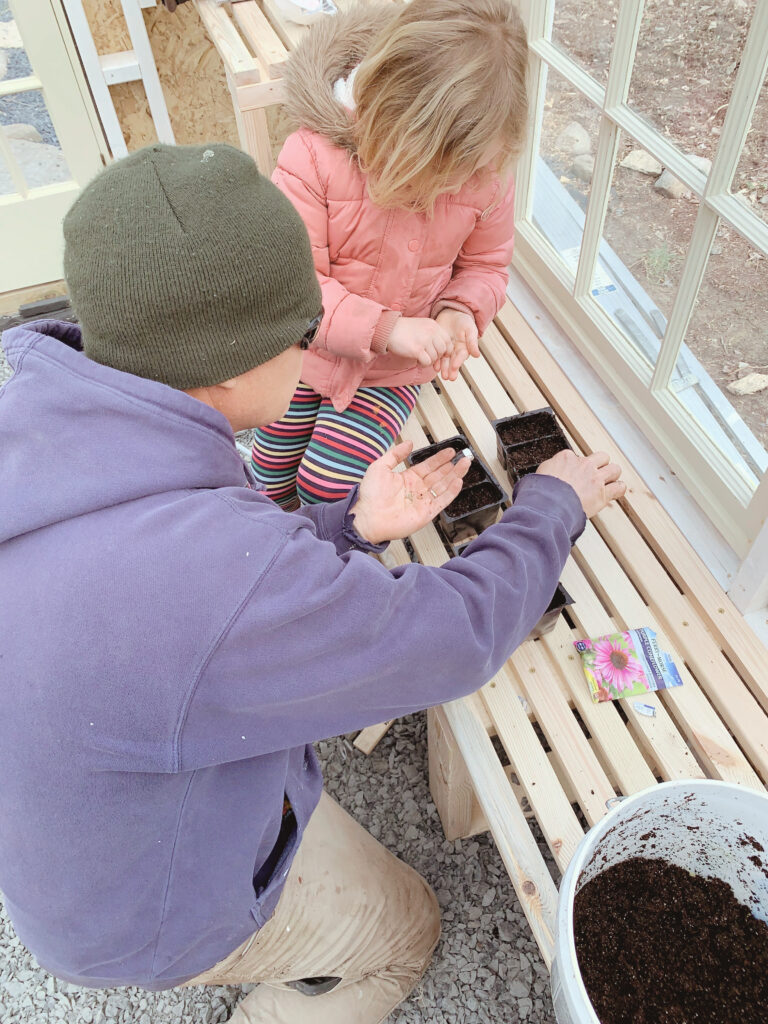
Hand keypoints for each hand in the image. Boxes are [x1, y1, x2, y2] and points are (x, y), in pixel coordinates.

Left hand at [350, 441, 471, 544]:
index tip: (450, 451)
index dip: (439, 458)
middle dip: (452, 466)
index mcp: (407, 479)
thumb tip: (409, 443)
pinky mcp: (426, 513)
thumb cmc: (369, 495)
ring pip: (443, 486)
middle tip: (464, 456)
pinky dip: (451, 492)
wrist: (367, 517)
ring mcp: (422, 501)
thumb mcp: (380, 466)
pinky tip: (459, 481)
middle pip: (439, 475)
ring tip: (465, 464)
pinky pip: (442, 501)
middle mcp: (417, 490)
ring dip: (455, 475)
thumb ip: (395, 454)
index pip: (428, 466)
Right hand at [387, 317, 452, 367]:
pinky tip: (418, 361)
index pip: (448, 340)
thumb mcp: (422, 325)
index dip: (446, 350)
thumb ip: (432, 333)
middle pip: (443, 350)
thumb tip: (442, 347)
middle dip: (437, 357)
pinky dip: (423, 364)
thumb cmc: (403, 329)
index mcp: (433, 325)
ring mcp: (424, 340)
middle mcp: (431, 332)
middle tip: (429, 357)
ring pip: (435, 357)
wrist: (388, 329)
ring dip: (429, 361)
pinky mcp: (417, 350)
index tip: (441, 354)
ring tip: (422, 359)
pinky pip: (427, 362)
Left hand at [435, 309, 479, 380]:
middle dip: (450, 370)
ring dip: (443, 368)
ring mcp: (447, 349)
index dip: (458, 362)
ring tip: (441, 375)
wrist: (451, 312)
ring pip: (445, 361)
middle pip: (453, 362)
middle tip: (448, 377)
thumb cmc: (463, 320)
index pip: (461, 357)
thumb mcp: (469, 329)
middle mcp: (456, 351)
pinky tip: (434, 366)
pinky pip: (437, 355)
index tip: (454, 367)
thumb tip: (477, 355)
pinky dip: (436, 361)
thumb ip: (472, 342)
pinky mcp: (438, 346)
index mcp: (465, 348)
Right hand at [536, 450, 625, 517]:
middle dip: (600, 465)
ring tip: (609, 481)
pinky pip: (619, 487)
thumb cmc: (540, 493)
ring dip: (612, 475)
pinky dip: (619, 489)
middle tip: (596, 474)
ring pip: (614, 469)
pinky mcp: (602, 494)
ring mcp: (595, 478)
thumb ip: (548, 470)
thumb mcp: (538, 474)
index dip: (577, 467)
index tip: (575, 475)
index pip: (577, 457)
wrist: (548, 505)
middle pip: (601, 457)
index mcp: (566, 458)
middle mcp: (583, 465)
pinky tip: (616, 491)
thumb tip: (547, 472)